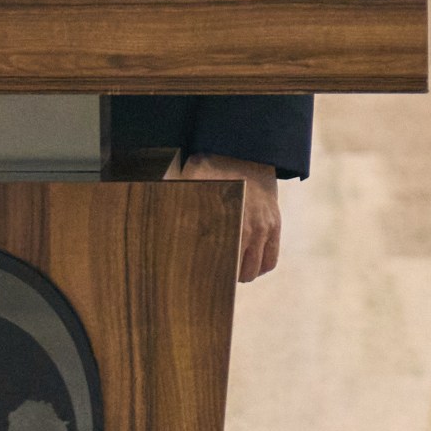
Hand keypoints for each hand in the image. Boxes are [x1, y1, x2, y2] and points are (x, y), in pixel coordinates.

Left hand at [173, 152, 281, 281]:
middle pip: (241, 274)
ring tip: (230, 270)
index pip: (222, 265)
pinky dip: (261, 266)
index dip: (210, 277)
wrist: (243, 150)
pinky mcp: (275, 224)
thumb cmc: (211, 169)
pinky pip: (271, 259)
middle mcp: (250, 229)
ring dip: (244, 273)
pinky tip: (248, 263)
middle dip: (227, 278)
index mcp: (229, 223)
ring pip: (257, 269)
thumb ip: (178, 209)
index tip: (199, 279)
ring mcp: (265, 228)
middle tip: (213, 273)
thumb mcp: (190, 186)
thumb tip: (155, 228)